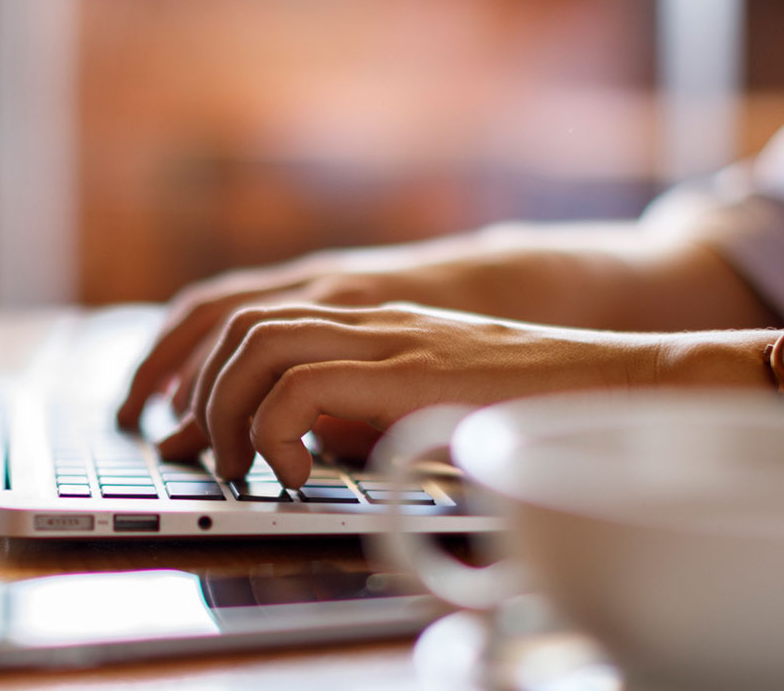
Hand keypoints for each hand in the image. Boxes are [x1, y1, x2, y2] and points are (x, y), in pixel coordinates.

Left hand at [114, 223, 776, 433]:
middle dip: (183, 383)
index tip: (165, 417)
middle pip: (233, 317)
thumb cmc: (531, 404)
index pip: (246, 308)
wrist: (617, 381)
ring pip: (254, 343)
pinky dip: (274, 432)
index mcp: (365, 317)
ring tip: (241, 467)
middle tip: (179, 448)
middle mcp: (366, 312)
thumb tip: (283, 447)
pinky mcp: (406, 368)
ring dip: (227, 410)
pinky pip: (299, 385)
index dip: (187, 356)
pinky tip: (293, 475)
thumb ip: (357, 409)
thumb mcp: (424, 403)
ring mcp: (386, 333)